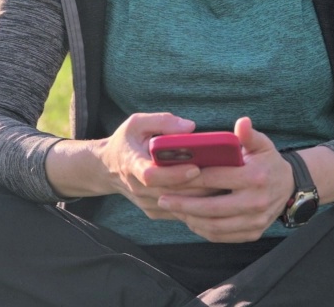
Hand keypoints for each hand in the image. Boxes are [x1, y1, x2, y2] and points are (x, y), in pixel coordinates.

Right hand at [96, 112, 218, 219]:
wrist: (108, 169)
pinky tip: (217, 193)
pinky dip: (198, 204)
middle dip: (198, 185)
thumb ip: (162, 121)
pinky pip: (179, 213)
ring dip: (202, 196)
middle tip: (225, 175)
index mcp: (131, 164)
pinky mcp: (155, 211)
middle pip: (171, 193)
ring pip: (179, 205)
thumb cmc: (127, 142)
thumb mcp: (136, 123)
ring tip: (226, 183)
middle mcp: (137, 188)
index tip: (196, 166)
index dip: (174, 174)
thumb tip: (190, 127)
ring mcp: (146, 203)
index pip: (151, 175)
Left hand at [157, 117, 293, 242]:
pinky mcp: (253, 233)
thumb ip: (249, 135)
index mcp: (256, 176)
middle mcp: (256, 201)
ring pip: (215, 225)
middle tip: (163, 199)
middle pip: (212, 207)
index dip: (191, 178)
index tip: (170, 178)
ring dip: (191, 219)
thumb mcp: (262, 145)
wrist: (289, 187)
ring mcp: (255, 220)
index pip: (216, 178)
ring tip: (174, 210)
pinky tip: (191, 220)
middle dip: (184, 204)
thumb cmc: (268, 161)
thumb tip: (242, 122)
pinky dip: (204, 230)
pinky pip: (223, 236)